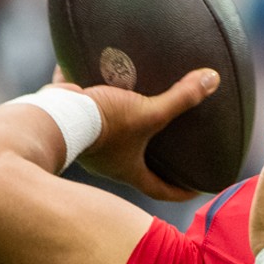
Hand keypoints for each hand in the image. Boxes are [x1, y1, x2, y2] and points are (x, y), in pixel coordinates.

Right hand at [52, 66, 219, 200]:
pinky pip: (84, 109)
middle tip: (170, 151)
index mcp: (127, 169)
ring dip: (124, 127)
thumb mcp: (148, 111)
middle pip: (134, 165)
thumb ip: (181, 98)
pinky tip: (97, 72)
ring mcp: (86, 144)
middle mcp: (106, 162)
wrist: (51, 115)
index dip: (179, 191)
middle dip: (152, 159)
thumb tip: (212, 79)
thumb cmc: (102, 123)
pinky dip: (93, 95)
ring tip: (139, 111)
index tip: (196, 190)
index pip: (160, 190)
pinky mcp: (68, 122)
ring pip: (109, 138)